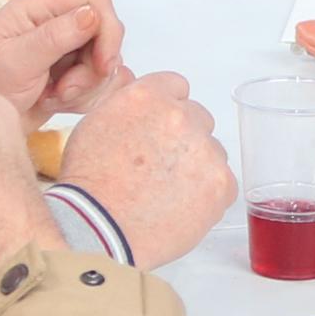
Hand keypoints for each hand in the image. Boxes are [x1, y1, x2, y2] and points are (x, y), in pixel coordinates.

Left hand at [0, 0, 128, 120]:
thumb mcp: (16, 61)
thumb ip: (55, 36)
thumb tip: (92, 13)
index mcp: (38, 7)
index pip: (94, 0)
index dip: (107, 30)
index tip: (102, 64)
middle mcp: (54, 21)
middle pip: (104, 33)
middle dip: (93, 67)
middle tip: (66, 89)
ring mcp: (64, 47)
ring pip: (104, 61)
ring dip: (86, 86)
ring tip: (53, 97)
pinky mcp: (70, 72)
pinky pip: (98, 82)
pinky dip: (85, 97)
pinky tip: (57, 102)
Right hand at [51, 68, 232, 264]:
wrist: (98, 229)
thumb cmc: (89, 187)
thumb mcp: (95, 125)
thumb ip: (127, 107)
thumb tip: (144, 106)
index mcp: (147, 97)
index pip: (176, 86)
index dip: (167, 109)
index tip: (161, 127)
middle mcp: (180, 117)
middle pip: (198, 118)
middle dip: (184, 138)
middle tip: (160, 166)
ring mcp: (204, 151)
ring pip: (212, 152)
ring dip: (197, 166)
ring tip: (165, 192)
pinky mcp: (221, 184)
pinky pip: (225, 184)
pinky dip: (208, 195)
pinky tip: (180, 207)